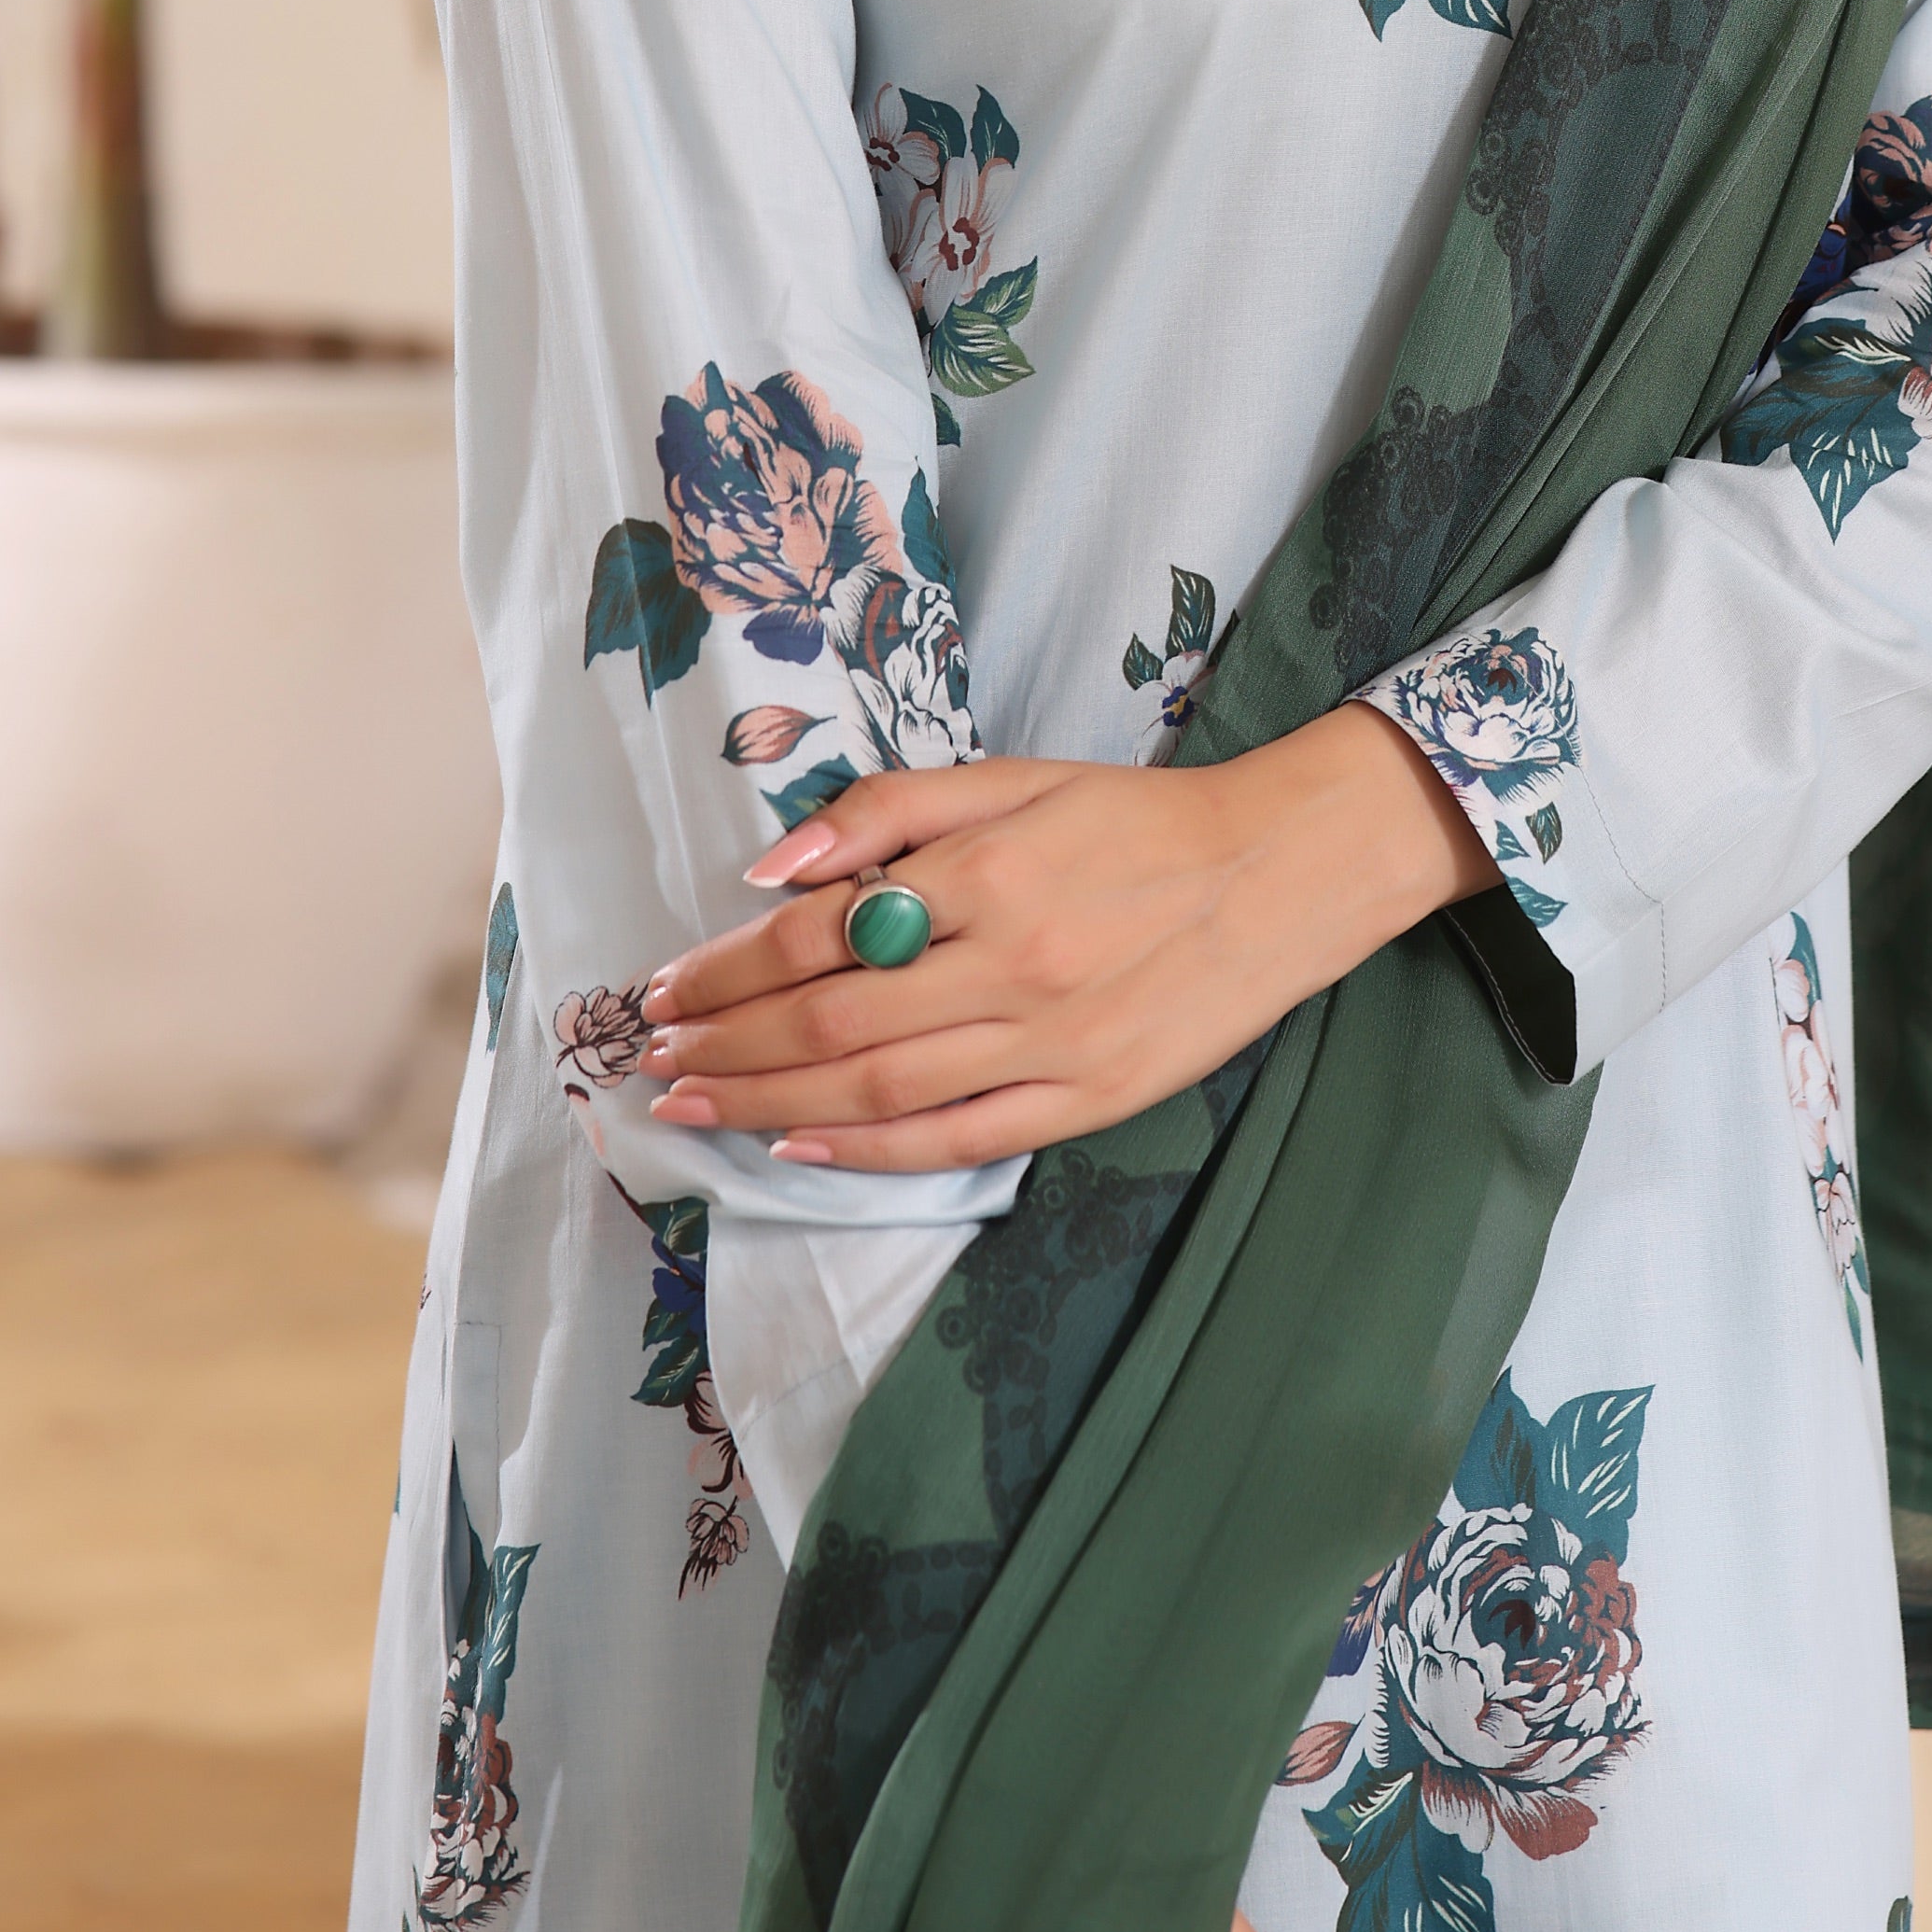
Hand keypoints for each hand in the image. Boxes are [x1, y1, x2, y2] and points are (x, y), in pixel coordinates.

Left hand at [639, 706, 1491, 1170]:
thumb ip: (892, 811)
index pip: (824, 931)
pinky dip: (868, 1152)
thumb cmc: (1134, 818)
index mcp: (992, 871)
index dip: (728, 965)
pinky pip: (957, 1140)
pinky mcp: (1087, 1099)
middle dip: (725, 1042)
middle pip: (832, 1018)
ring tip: (692, 1105)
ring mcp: (1052, 1041)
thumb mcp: (1015, 778)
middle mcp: (1015, 961)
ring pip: (877, 1088)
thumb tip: (772, 871)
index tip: (665, 987)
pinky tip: (798, 1147)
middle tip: (650, 1057)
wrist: (1280, 871)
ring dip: (767, 1101)